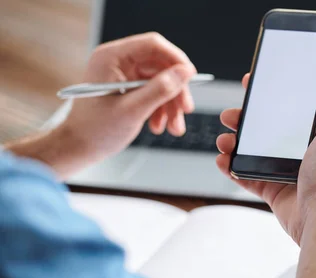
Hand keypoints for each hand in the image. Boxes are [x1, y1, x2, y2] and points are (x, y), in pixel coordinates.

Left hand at [59, 32, 196, 164]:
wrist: (79, 147)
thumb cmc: (95, 130)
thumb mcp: (133, 110)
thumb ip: (161, 89)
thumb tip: (185, 72)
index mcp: (111, 58)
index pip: (152, 45)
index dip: (175, 59)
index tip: (191, 76)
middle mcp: (117, 62)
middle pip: (160, 65)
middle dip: (175, 90)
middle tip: (185, 110)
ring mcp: (123, 75)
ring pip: (160, 81)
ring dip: (171, 104)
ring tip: (173, 127)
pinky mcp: (128, 88)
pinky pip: (154, 92)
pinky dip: (161, 109)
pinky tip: (159, 125)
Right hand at [216, 67, 315, 243]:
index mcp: (314, 135)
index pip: (288, 109)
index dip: (270, 96)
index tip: (253, 84)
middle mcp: (298, 152)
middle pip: (264, 129)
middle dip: (244, 119)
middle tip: (231, 115)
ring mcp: (283, 171)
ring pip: (251, 151)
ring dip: (233, 143)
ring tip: (225, 140)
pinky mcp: (272, 190)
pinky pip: (245, 176)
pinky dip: (231, 168)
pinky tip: (223, 160)